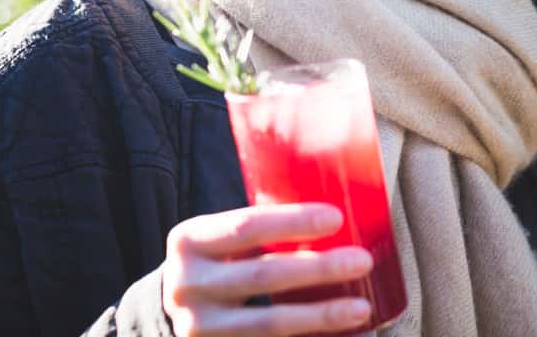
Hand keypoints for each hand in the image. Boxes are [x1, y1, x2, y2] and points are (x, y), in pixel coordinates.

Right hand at [162, 203, 373, 335]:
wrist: (175, 307)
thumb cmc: (216, 261)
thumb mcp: (220, 237)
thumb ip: (260, 229)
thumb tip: (341, 212)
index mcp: (190, 240)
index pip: (246, 226)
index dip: (293, 222)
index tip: (336, 218)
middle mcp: (186, 284)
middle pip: (263, 275)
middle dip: (318, 268)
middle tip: (361, 260)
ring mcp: (197, 326)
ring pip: (269, 322)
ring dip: (320, 314)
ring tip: (360, 307)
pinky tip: (338, 335)